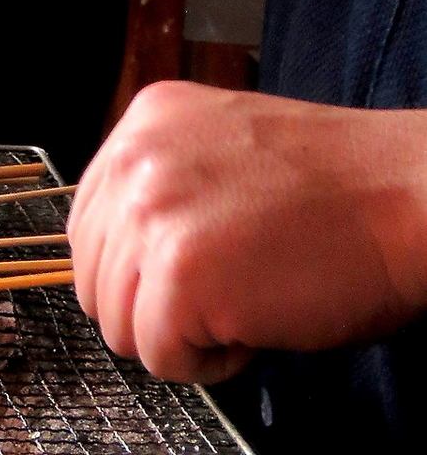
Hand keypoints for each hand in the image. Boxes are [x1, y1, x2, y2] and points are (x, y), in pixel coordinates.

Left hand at [68, 81, 426, 382]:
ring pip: (116, 322)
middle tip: (220, 296)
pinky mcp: (177, 273)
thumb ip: (163, 181)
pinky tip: (253, 328)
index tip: (182, 277)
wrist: (405, 196)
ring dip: (178, 335)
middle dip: (151, 305)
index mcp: (144, 120)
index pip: (88, 221)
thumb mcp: (222, 151)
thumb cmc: (336, 189)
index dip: (133, 268)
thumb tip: (121, 247)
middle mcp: (134, 157)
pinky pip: (158, 354)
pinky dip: (206, 363)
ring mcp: (150, 212)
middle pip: (94, 275)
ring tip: (241, 306)